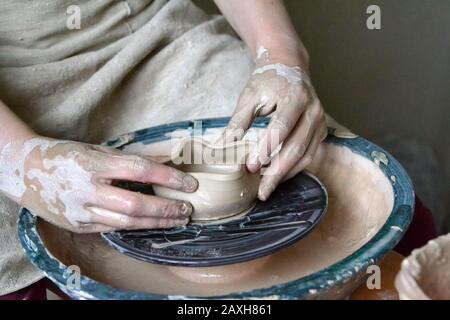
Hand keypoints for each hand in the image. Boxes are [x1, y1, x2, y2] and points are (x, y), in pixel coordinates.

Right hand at [0, 136, 197, 232]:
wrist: (24, 171)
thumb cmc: (65, 155)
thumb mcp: (96, 149)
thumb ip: (129, 159)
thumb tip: (164, 159)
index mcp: (93, 164)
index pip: (139, 170)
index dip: (168, 177)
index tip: (189, 184)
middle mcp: (87, 189)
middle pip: (135, 205)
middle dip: (166, 209)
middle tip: (187, 209)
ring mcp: (81, 210)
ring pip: (126, 222)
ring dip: (156, 222)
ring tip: (177, 219)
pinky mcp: (78, 225)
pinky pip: (113, 228)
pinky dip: (136, 226)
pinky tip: (152, 223)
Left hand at [223, 47, 326, 200]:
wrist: (289, 66)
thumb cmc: (267, 81)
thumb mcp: (249, 96)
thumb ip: (238, 121)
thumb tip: (221, 147)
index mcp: (295, 97)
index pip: (281, 128)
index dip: (266, 149)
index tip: (250, 166)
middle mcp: (313, 110)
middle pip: (296, 147)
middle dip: (277, 171)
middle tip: (261, 190)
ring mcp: (320, 121)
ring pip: (305, 155)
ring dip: (286, 174)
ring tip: (267, 188)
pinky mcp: (320, 131)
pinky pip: (309, 155)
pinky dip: (294, 168)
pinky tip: (278, 176)